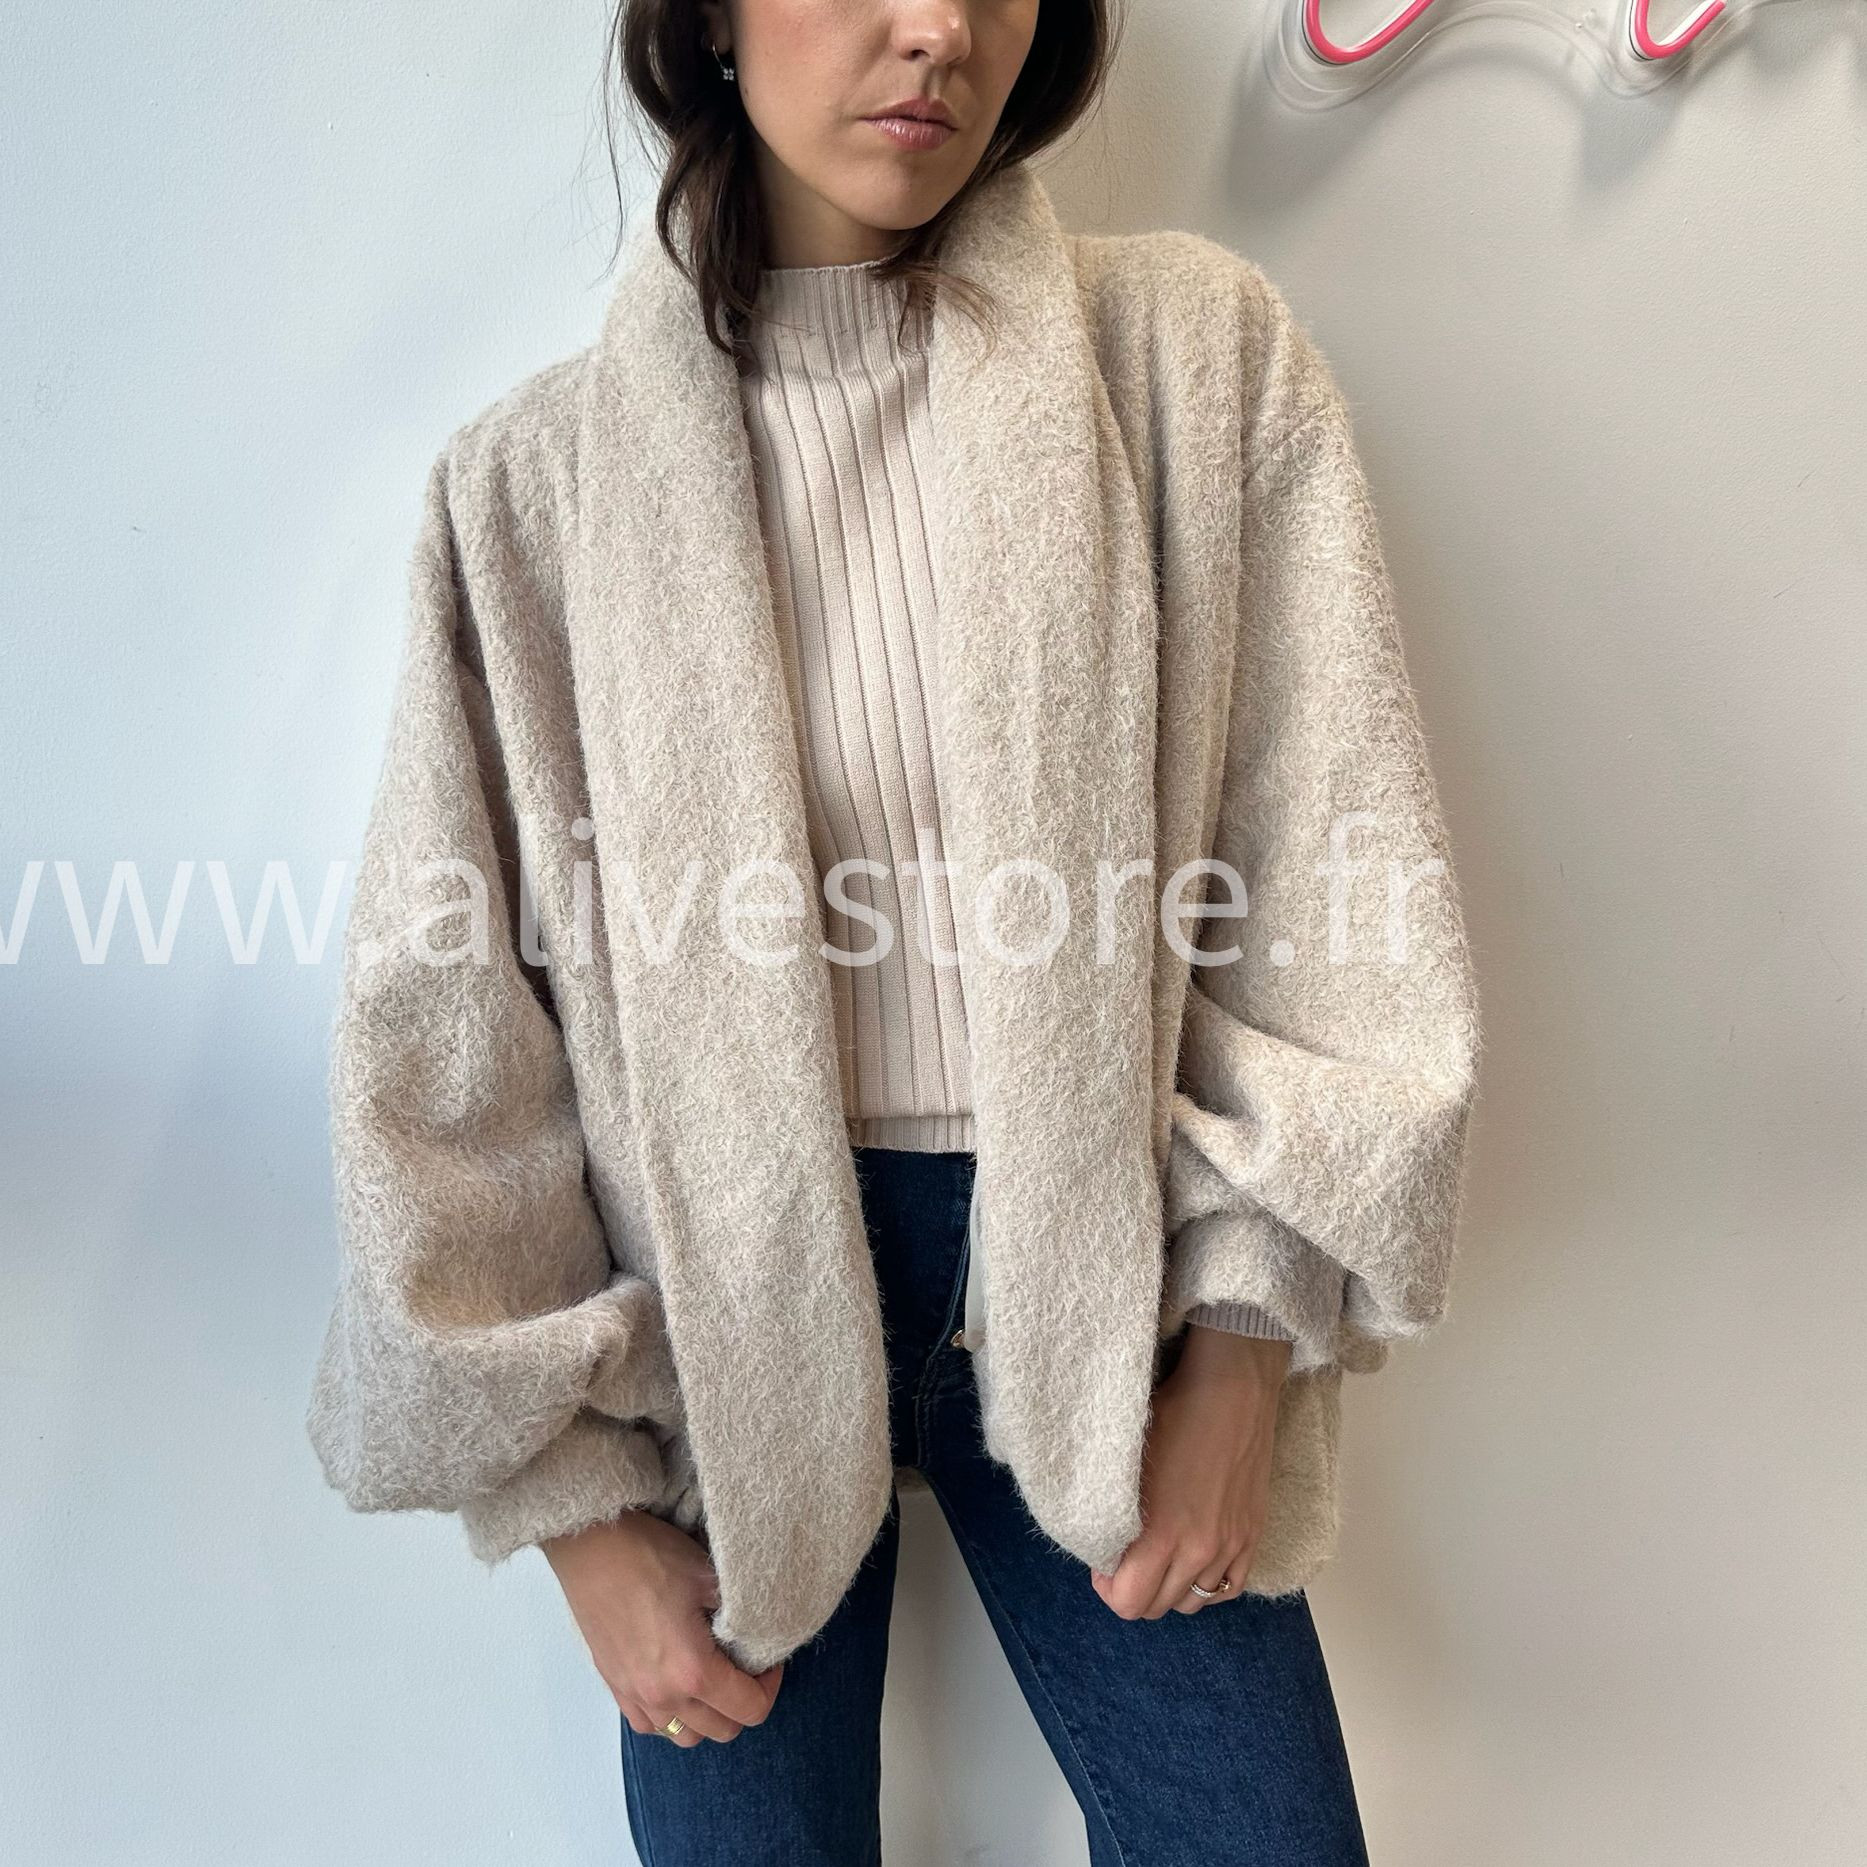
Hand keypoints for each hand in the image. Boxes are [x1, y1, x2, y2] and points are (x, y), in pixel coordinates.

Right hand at [541, 1511, 782, 1746]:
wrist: (591, 1547)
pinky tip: (675, 1683)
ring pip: (685, 1735)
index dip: (770, 1686)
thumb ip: (737, 1616)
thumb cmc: (650, 1556)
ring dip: (707, 1716)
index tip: (768, 1659)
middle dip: (743, 1703)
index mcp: (694, 1672)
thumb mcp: (708, 1577)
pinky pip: (650, 1725)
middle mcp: (664, 1696)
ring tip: (711, 1677)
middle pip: (722, 1731)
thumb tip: (755, 1634)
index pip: (750, 1710)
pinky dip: (670, 1715)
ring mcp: (635, 1696)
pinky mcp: (615, 1687)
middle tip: (743, 1666)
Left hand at [1091, 1324, 1290, 1619]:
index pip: (1128, 1602)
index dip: (1108, 1587)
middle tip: (1126, 1558)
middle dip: (1134, 1589)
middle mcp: (1199, 1550)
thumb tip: (1106, 1546)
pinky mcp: (1252, 1536)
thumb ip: (1116, 1512)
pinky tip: (1193, 1563)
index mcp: (1163, 1533)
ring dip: (1169, 1588)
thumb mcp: (1129, 1459)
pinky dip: (1207, 1586)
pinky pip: (1229, 1589)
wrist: (1232, 1387)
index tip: (1103, 1562)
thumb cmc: (1174, 1412)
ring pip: (1192, 1602)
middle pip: (1157, 1607)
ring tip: (1158, 1557)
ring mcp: (1230, 1547)